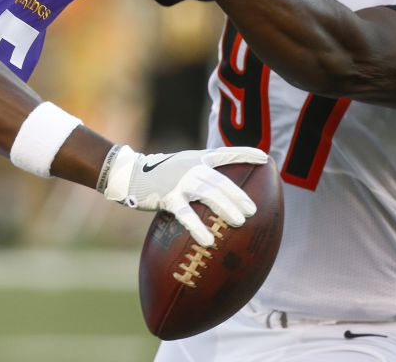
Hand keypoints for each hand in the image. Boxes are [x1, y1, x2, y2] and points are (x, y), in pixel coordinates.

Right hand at [99, 145, 268, 246]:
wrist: (129, 174)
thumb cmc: (158, 174)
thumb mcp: (181, 167)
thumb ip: (200, 175)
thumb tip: (220, 192)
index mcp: (197, 159)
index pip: (225, 154)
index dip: (246, 154)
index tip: (265, 158)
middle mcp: (191, 167)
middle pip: (221, 181)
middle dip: (239, 195)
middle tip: (253, 210)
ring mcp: (180, 181)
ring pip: (208, 194)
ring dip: (226, 207)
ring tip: (241, 221)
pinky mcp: (168, 196)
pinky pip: (186, 214)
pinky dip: (198, 227)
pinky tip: (209, 240)